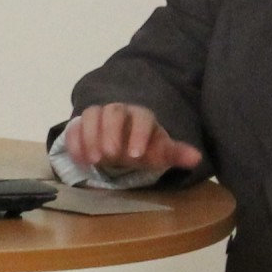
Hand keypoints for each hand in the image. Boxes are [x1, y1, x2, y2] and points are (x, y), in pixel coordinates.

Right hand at [61, 103, 201, 175]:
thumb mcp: (159, 152)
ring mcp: (98, 116)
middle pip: (113, 111)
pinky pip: (74, 127)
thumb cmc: (142, 148)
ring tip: (94, 160)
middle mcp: (119, 111)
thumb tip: (197, 158)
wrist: (120, 143)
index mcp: (141, 116)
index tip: (135, 155)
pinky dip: (75, 142)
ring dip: (90, 136)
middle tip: (110, 155)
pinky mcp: (80, 125)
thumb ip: (175, 154)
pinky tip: (80, 160)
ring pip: (91, 114)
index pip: (141, 117)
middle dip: (110, 132)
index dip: (138, 134)